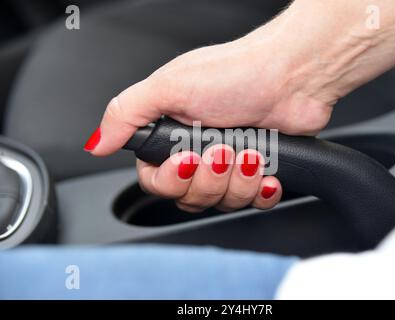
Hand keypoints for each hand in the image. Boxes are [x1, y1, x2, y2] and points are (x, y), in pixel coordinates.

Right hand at [84, 24, 332, 211]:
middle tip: (222, 150)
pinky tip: (267, 171)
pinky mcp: (259, 173)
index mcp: (173, 134)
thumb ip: (127, 114)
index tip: (188, 159)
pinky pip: (254, 202)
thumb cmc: (237, 73)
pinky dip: (262, 191)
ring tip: (250, 151)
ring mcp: (230, 165)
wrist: (293, 75)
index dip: (171, 180)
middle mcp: (199, 152)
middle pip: (190, 197)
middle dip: (209, 179)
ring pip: (223, 202)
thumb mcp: (170, 86)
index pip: (156, 181)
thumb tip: (97, 142)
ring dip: (238, 180)